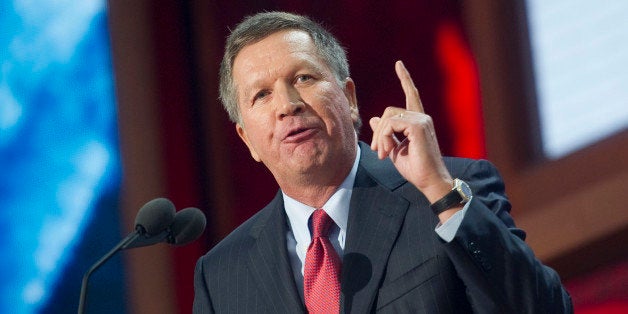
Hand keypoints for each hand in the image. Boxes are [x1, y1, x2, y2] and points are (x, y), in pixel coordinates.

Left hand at [369, 61, 453, 204]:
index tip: (398, 64)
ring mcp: (422, 120)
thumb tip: (374, 118)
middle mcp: (422, 117)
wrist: (430, 182)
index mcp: (418, 121)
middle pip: (389, 111)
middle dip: (378, 131)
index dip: (405, 79)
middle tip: (378, 152)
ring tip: (383, 154)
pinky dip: (384, 138)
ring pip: (388, 117)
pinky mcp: (418, 127)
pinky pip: (391, 124)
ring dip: (380, 137)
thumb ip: (385, 133)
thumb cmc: (415, 169)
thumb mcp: (394, 149)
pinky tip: (387, 151)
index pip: (411, 94)